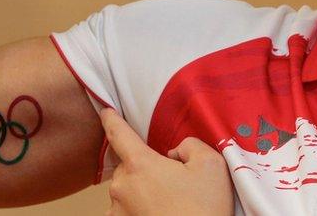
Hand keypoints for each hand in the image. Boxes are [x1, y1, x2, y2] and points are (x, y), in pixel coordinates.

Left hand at [100, 108, 233, 215]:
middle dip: (144, 167)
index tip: (105, 111)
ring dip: (141, 191)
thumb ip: (190, 145)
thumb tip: (175, 152)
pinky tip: (161, 212)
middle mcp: (121, 186)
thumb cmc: (203, 209)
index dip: (111, 119)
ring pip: (126, 190)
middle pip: (127, 165)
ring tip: (169, 203)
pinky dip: (139, 209)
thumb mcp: (211, 164)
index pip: (118, 133)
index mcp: (139, 165)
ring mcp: (117, 210)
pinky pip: (125, 210)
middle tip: (171, 180)